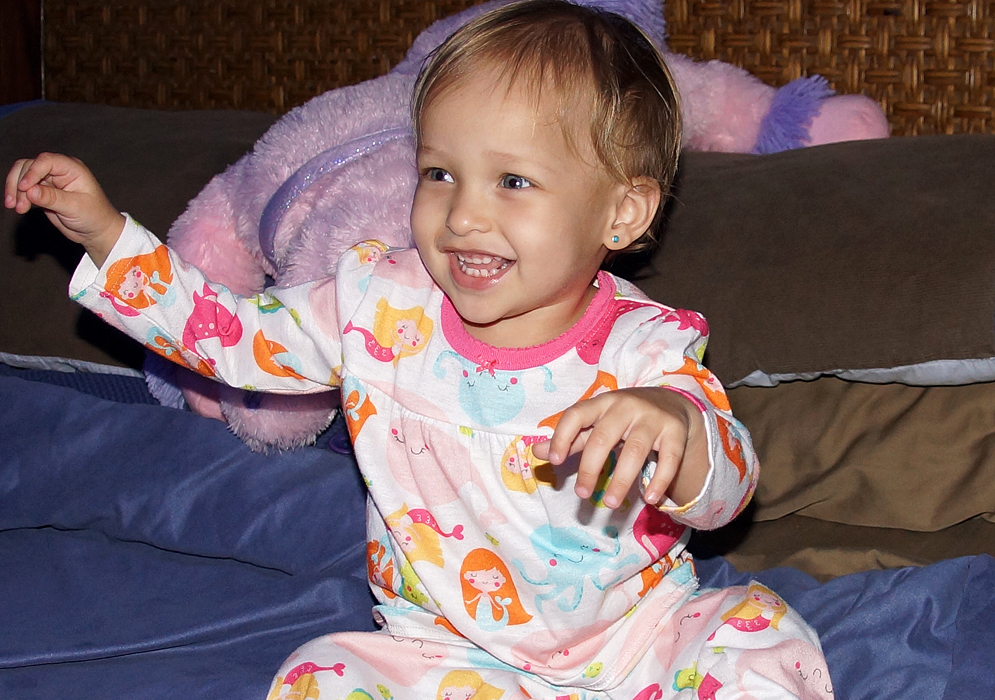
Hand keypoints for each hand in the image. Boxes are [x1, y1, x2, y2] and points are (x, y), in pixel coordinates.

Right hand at [5, 152, 124, 266]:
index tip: (25, 188)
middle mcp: (59, 171)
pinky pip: (24, 189)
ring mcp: (49, 181)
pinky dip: (18, 197)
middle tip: (17, 204)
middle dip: (20, 183)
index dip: (32, 172)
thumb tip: (30, 191)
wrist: (96, 231)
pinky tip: (19, 208)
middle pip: (29, 166)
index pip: (46, 161)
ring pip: (23, 177)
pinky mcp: (42, 192)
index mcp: (72, 169)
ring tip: (18, 208)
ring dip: (16, 191)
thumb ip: (52, 198)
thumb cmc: (95, 216)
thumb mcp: (75, 207)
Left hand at [531, 387, 707, 508]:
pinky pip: (669, 459)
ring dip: (621, 479)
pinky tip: (650, 499)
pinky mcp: (674, 433)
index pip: (576, 415)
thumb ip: (569, 439)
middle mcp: (626, 406)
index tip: (556, 462)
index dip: (563, 437)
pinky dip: (659, 480)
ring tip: (610, 502)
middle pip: (603, 437)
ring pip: (636, 450)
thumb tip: (536, 452)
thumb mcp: (595, 423)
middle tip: (581, 494)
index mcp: (601, 403)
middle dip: (590, 468)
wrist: (670, 403)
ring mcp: (652, 418)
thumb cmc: (622, 418)